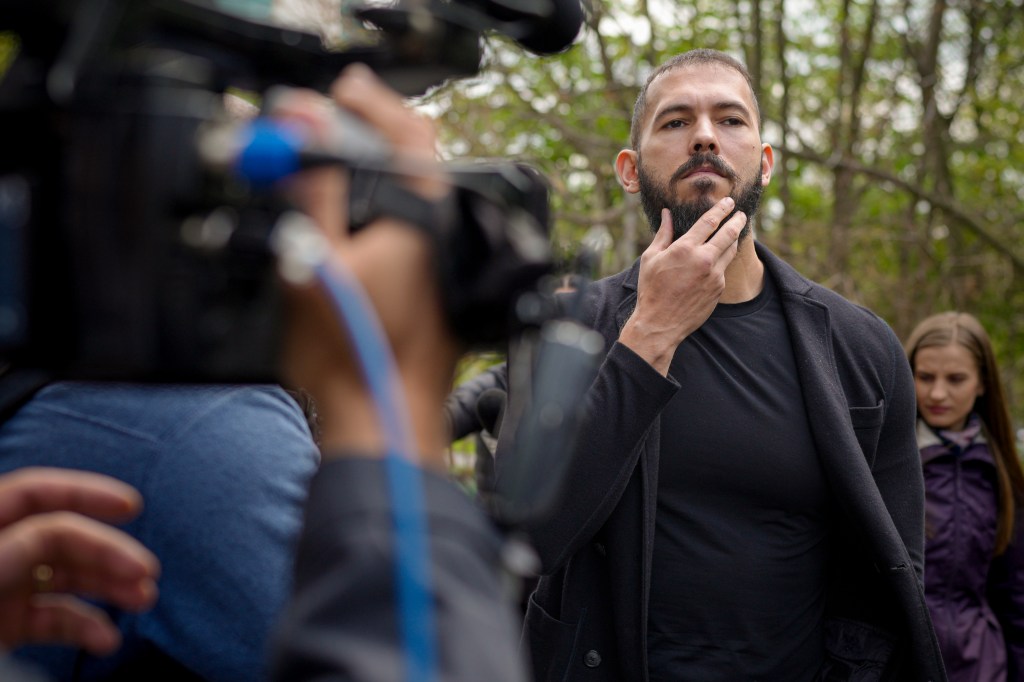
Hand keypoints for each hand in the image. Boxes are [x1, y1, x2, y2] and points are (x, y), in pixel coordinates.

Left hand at [0, 468, 158, 653]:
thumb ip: (19, 545)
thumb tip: (64, 528)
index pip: (37, 493)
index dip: (86, 494)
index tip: (132, 506)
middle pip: (63, 538)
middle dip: (110, 552)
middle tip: (148, 571)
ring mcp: (3, 588)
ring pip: (66, 577)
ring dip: (110, 587)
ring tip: (144, 599)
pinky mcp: (8, 625)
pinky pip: (54, 618)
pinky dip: (85, 626)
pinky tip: (106, 639)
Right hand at [277, 65, 462, 467]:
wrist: (383, 427)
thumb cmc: (354, 359)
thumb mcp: (314, 261)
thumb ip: (311, 191)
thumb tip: (302, 131)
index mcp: (423, 221)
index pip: (409, 134)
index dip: (372, 104)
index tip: (340, 95)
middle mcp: (442, 241)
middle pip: (412, 166)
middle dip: (366, 140)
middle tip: (321, 132)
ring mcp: (442, 270)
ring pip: (410, 203)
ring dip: (370, 180)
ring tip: (323, 172)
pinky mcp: (433, 295)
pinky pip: (409, 237)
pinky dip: (378, 217)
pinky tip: (345, 228)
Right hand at [619, 198, 745, 373]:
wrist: (660, 323)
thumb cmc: (651, 289)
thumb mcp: (651, 258)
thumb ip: (663, 234)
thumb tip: (667, 213)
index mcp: (685, 249)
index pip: (709, 221)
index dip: (721, 209)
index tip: (728, 201)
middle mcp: (703, 260)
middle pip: (729, 233)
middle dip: (737, 220)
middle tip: (741, 214)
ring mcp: (714, 275)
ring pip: (731, 250)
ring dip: (735, 238)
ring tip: (737, 231)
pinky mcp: (718, 288)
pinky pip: (725, 268)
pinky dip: (725, 258)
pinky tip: (723, 255)